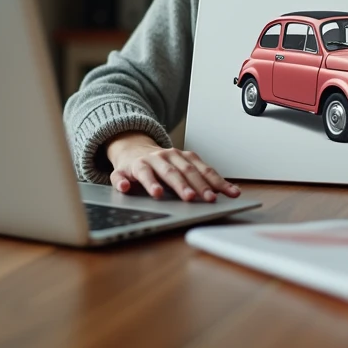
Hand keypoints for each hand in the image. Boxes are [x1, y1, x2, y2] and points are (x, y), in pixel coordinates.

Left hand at [104, 132, 240, 201]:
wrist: (138, 148)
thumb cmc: (132, 167)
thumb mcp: (119, 173)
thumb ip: (119, 181)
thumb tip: (124, 187)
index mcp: (142, 163)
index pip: (147, 172)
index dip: (152, 183)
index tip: (158, 194)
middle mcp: (162, 157)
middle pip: (174, 171)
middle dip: (184, 185)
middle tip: (192, 199)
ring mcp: (177, 156)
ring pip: (193, 169)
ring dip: (205, 184)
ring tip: (214, 198)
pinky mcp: (190, 157)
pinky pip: (206, 168)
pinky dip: (218, 180)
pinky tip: (229, 190)